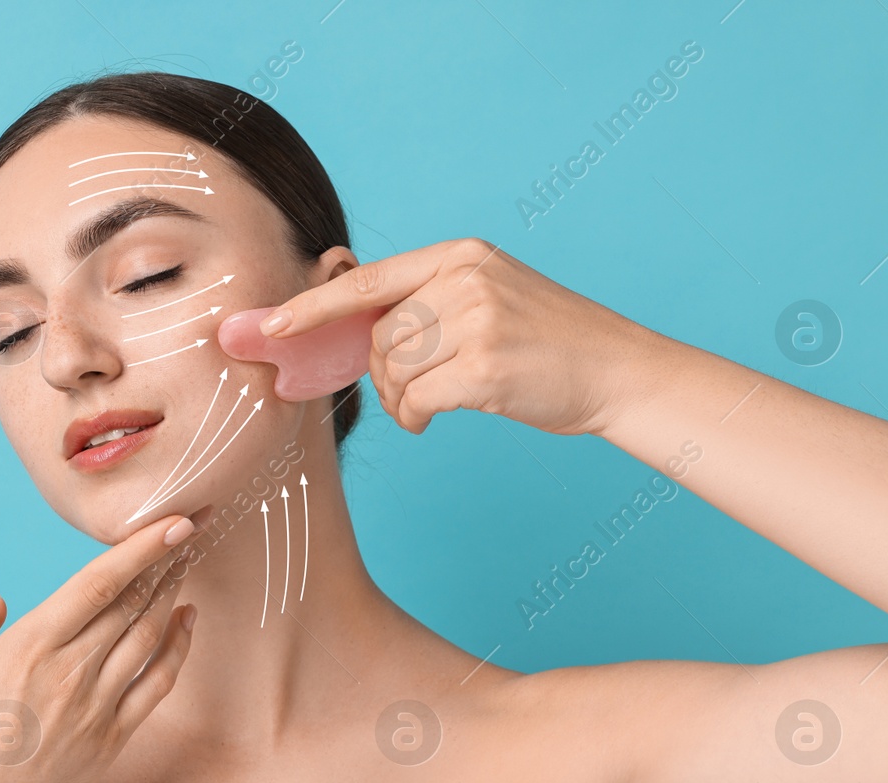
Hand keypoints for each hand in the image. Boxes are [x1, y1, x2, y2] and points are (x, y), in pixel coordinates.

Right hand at [0, 508, 207, 782]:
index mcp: (28, 646)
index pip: (98, 582)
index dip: (142, 548)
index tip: (173, 521)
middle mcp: (72, 670)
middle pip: (132, 602)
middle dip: (166, 559)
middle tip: (191, 526)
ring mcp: (98, 706)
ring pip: (150, 636)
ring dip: (173, 593)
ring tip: (188, 561)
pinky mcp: (112, 739)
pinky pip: (157, 683)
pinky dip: (179, 648)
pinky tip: (187, 621)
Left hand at [262, 238, 658, 435]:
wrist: (617, 370)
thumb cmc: (548, 345)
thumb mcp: (490, 297)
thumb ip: (429, 303)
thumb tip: (356, 336)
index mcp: (460, 256)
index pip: (368, 281)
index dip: (313, 306)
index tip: (270, 325)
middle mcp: (465, 279)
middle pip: (379, 337)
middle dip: (382, 376)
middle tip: (411, 396)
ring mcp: (476, 320)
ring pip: (393, 370)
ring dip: (400, 401)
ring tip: (428, 407)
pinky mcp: (484, 366)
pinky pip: (415, 400)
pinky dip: (415, 418)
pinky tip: (433, 421)